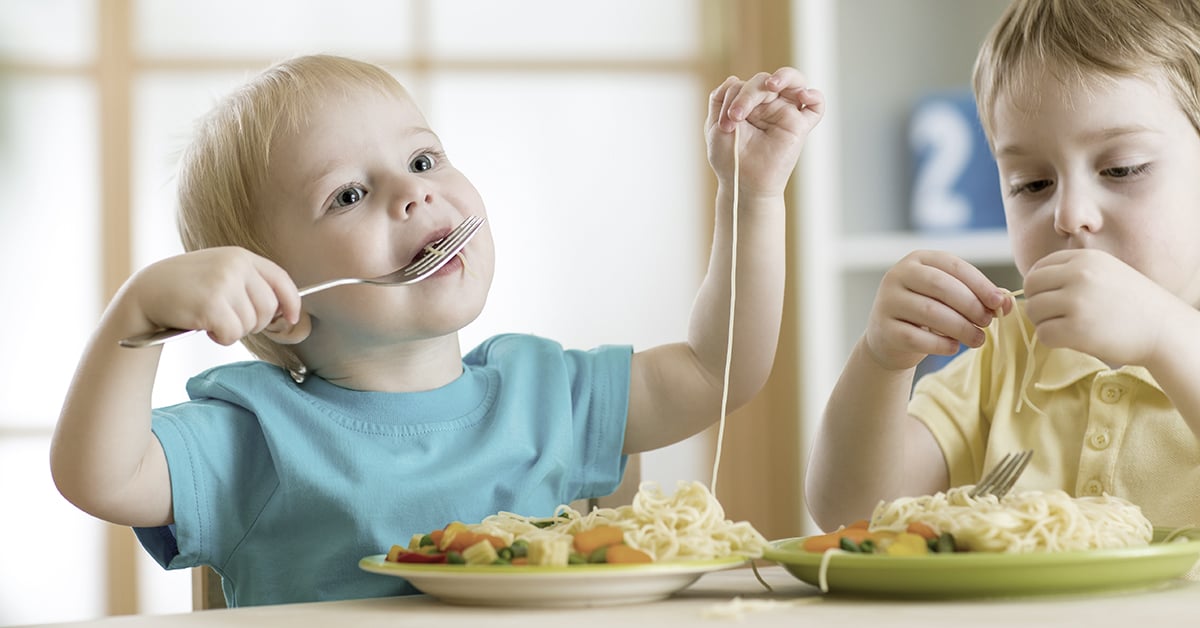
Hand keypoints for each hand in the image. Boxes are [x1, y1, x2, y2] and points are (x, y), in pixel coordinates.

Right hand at [125, 247, 303, 344]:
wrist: (146, 292)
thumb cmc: (187, 289)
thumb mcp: (221, 275)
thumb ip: (250, 286)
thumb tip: (287, 316)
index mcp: (240, 256)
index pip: (281, 279)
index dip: (292, 302)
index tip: (292, 319)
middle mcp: (235, 265)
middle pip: (269, 308)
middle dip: (254, 323)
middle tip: (230, 321)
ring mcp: (223, 283)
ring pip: (251, 324)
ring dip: (234, 331)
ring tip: (212, 319)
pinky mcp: (210, 304)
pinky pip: (232, 334)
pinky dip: (221, 338)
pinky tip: (204, 326)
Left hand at [705, 67, 824, 197]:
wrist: (743, 185)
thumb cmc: (730, 159)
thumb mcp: (715, 126)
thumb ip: (721, 99)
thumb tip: (735, 78)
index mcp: (748, 103)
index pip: (744, 84)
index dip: (733, 98)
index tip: (724, 124)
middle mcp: (768, 105)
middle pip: (765, 80)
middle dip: (748, 93)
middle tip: (736, 115)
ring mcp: (785, 113)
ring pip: (794, 81)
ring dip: (783, 77)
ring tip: (771, 85)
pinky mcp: (800, 126)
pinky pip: (817, 106)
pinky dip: (814, 96)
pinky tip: (803, 95)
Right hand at [864, 250, 1011, 370]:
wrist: (890, 339)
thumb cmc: (927, 314)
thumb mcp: (950, 298)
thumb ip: (978, 296)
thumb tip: (1008, 303)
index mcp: (917, 260)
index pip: (953, 266)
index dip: (980, 284)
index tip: (999, 303)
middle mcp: (897, 275)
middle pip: (941, 286)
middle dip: (970, 305)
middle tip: (987, 322)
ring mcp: (887, 302)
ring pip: (930, 312)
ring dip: (961, 328)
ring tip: (978, 339)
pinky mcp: (884, 329)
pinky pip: (917, 337)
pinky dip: (941, 344)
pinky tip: (954, 347)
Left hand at [1024, 249, 1175, 365]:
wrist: (1164, 329)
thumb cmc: (1132, 303)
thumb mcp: (1104, 271)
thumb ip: (1072, 271)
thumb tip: (1030, 283)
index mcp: (1084, 258)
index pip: (1038, 268)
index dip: (1039, 287)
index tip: (1052, 299)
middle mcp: (1079, 275)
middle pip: (1030, 288)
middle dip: (1037, 303)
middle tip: (1055, 316)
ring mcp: (1077, 301)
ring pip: (1033, 311)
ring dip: (1043, 323)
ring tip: (1065, 327)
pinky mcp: (1076, 329)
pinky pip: (1043, 334)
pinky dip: (1051, 340)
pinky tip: (1070, 340)